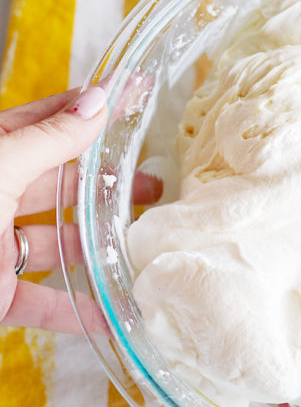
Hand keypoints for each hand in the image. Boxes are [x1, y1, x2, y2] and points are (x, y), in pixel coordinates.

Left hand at [0, 86, 159, 333]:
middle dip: (105, 183)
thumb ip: (50, 138)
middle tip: (152, 183)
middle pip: (58, 183)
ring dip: (98, 247)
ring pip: (55, 243)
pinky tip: (114, 309)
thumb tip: (97, 100)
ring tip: (144, 244)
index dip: (91, 109)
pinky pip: (42, 301)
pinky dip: (78, 309)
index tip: (136, 97)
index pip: (48, 120)